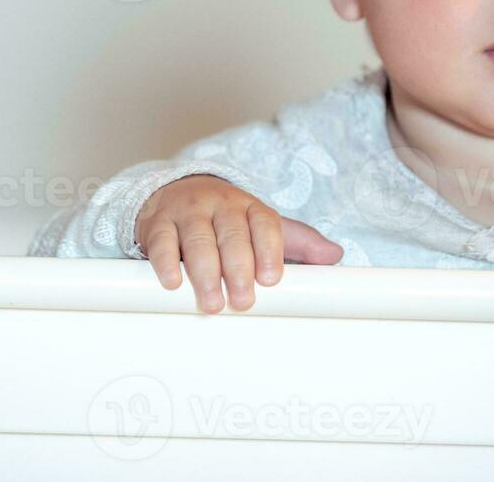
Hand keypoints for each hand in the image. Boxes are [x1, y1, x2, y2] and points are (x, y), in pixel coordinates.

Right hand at [136, 175, 343, 313]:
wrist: (179, 191)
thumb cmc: (227, 219)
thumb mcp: (263, 226)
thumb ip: (299, 242)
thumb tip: (334, 256)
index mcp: (250, 207)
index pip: (264, 223)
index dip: (269, 251)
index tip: (272, 278)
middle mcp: (220, 204)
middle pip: (232, 235)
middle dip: (239, 269)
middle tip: (243, 301)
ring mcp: (188, 212)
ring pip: (198, 240)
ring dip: (206, 274)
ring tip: (212, 303)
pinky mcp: (158, 223)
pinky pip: (161, 241)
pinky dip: (165, 263)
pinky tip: (173, 283)